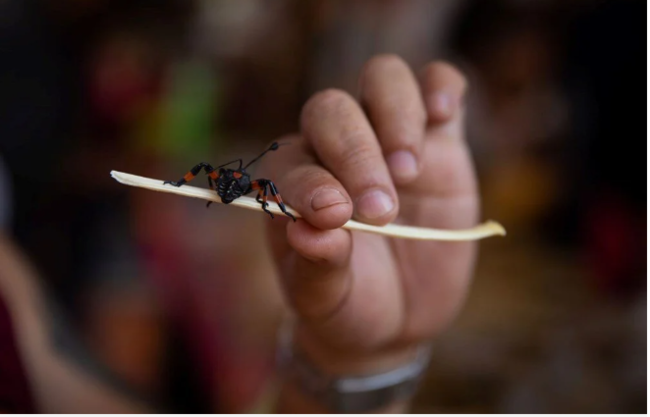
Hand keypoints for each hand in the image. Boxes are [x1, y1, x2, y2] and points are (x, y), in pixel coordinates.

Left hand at [261, 55, 477, 400]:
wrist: (396, 317)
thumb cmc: (347, 303)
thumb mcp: (325, 300)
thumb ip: (316, 266)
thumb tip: (310, 230)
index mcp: (292, 186)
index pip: (289, 160)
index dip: (309, 181)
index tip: (335, 216)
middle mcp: (334, 152)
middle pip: (332, 109)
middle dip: (356, 153)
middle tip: (380, 211)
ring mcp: (387, 140)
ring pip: (381, 79)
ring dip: (395, 116)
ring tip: (408, 173)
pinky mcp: (439, 142)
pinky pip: (438, 84)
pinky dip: (441, 86)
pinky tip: (442, 114)